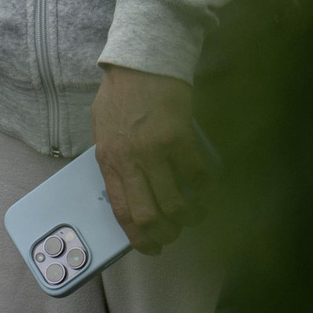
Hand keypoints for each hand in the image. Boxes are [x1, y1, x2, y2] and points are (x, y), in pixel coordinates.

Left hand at [91, 64, 213, 254]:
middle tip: (176, 235)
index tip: (151, 249)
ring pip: (175, 203)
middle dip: (165, 234)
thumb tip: (123, 187)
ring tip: (195, 215)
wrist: (140, 63)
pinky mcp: (180, 138)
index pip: (121, 210)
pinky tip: (210, 193)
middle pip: (149, 215)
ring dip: (189, 217)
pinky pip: (198, 177)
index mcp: (108, 159)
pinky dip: (207, 191)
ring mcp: (154, 151)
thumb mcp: (101, 129)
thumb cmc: (120, 95)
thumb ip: (111, 158)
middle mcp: (129, 160)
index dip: (138, 237)